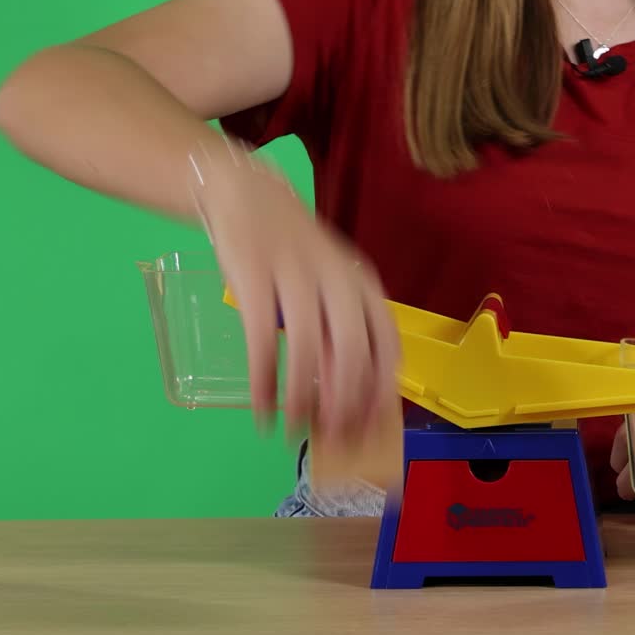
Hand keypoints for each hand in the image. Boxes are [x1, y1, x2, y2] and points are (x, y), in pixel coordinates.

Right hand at [192, 145, 400, 460]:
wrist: (247, 195)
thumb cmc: (295, 253)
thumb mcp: (333, 285)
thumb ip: (342, 332)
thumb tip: (346, 402)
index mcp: (364, 286)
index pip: (386, 346)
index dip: (381, 393)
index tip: (372, 430)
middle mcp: (338, 280)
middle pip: (352, 354)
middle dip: (345, 405)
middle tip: (333, 439)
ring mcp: (296, 276)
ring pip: (307, 351)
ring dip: (302, 400)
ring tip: (293, 430)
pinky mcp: (254, 277)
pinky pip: (262, 341)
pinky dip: (263, 382)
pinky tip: (262, 409)